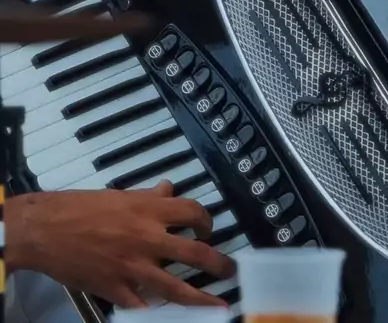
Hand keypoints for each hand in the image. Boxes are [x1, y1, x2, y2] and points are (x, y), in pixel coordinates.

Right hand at [5, 181, 235, 307]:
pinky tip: (170, 319)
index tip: (208, 228)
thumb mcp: (119, 194)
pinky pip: (144, 308)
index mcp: (148, 209)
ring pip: (177, 287)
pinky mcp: (118, 290)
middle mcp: (147, 238)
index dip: (206, 220)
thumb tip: (168, 190)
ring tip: (219, 304)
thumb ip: (148, 196)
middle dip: (218, 264)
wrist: (47, 230)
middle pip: (195, 252)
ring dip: (202, 298)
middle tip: (229, 270)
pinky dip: (157, 314)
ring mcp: (134, 267)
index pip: (192, 212)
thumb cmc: (80, 207)